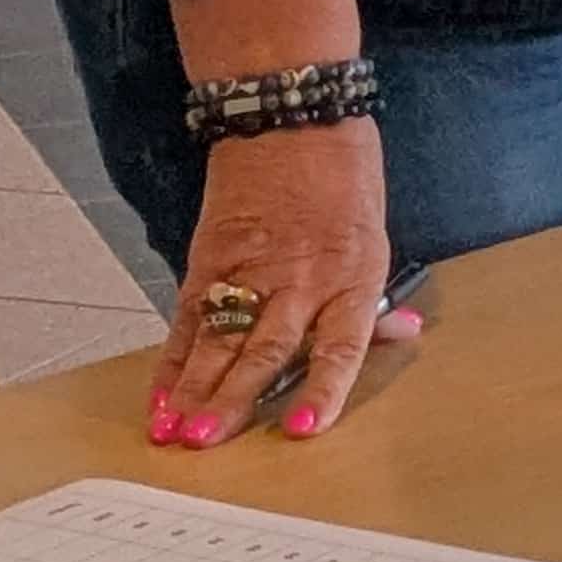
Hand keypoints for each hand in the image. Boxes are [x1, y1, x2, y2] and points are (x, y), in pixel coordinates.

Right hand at [150, 123, 417, 448]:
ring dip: (194, 389)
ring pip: (220, 339)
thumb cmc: (343, 180)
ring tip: (174, 431)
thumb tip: (402, 336)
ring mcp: (252, 269)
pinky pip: (188, 318)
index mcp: (355, 275)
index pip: (340, 344)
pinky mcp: (211, 258)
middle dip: (234, 398)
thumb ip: (374, 298)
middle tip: (207, 442)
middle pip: (266, 348)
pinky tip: (159, 395)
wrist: (293, 119)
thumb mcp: (373, 236)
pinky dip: (172, 360)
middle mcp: (304, 277)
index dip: (322, 388)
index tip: (300, 428)